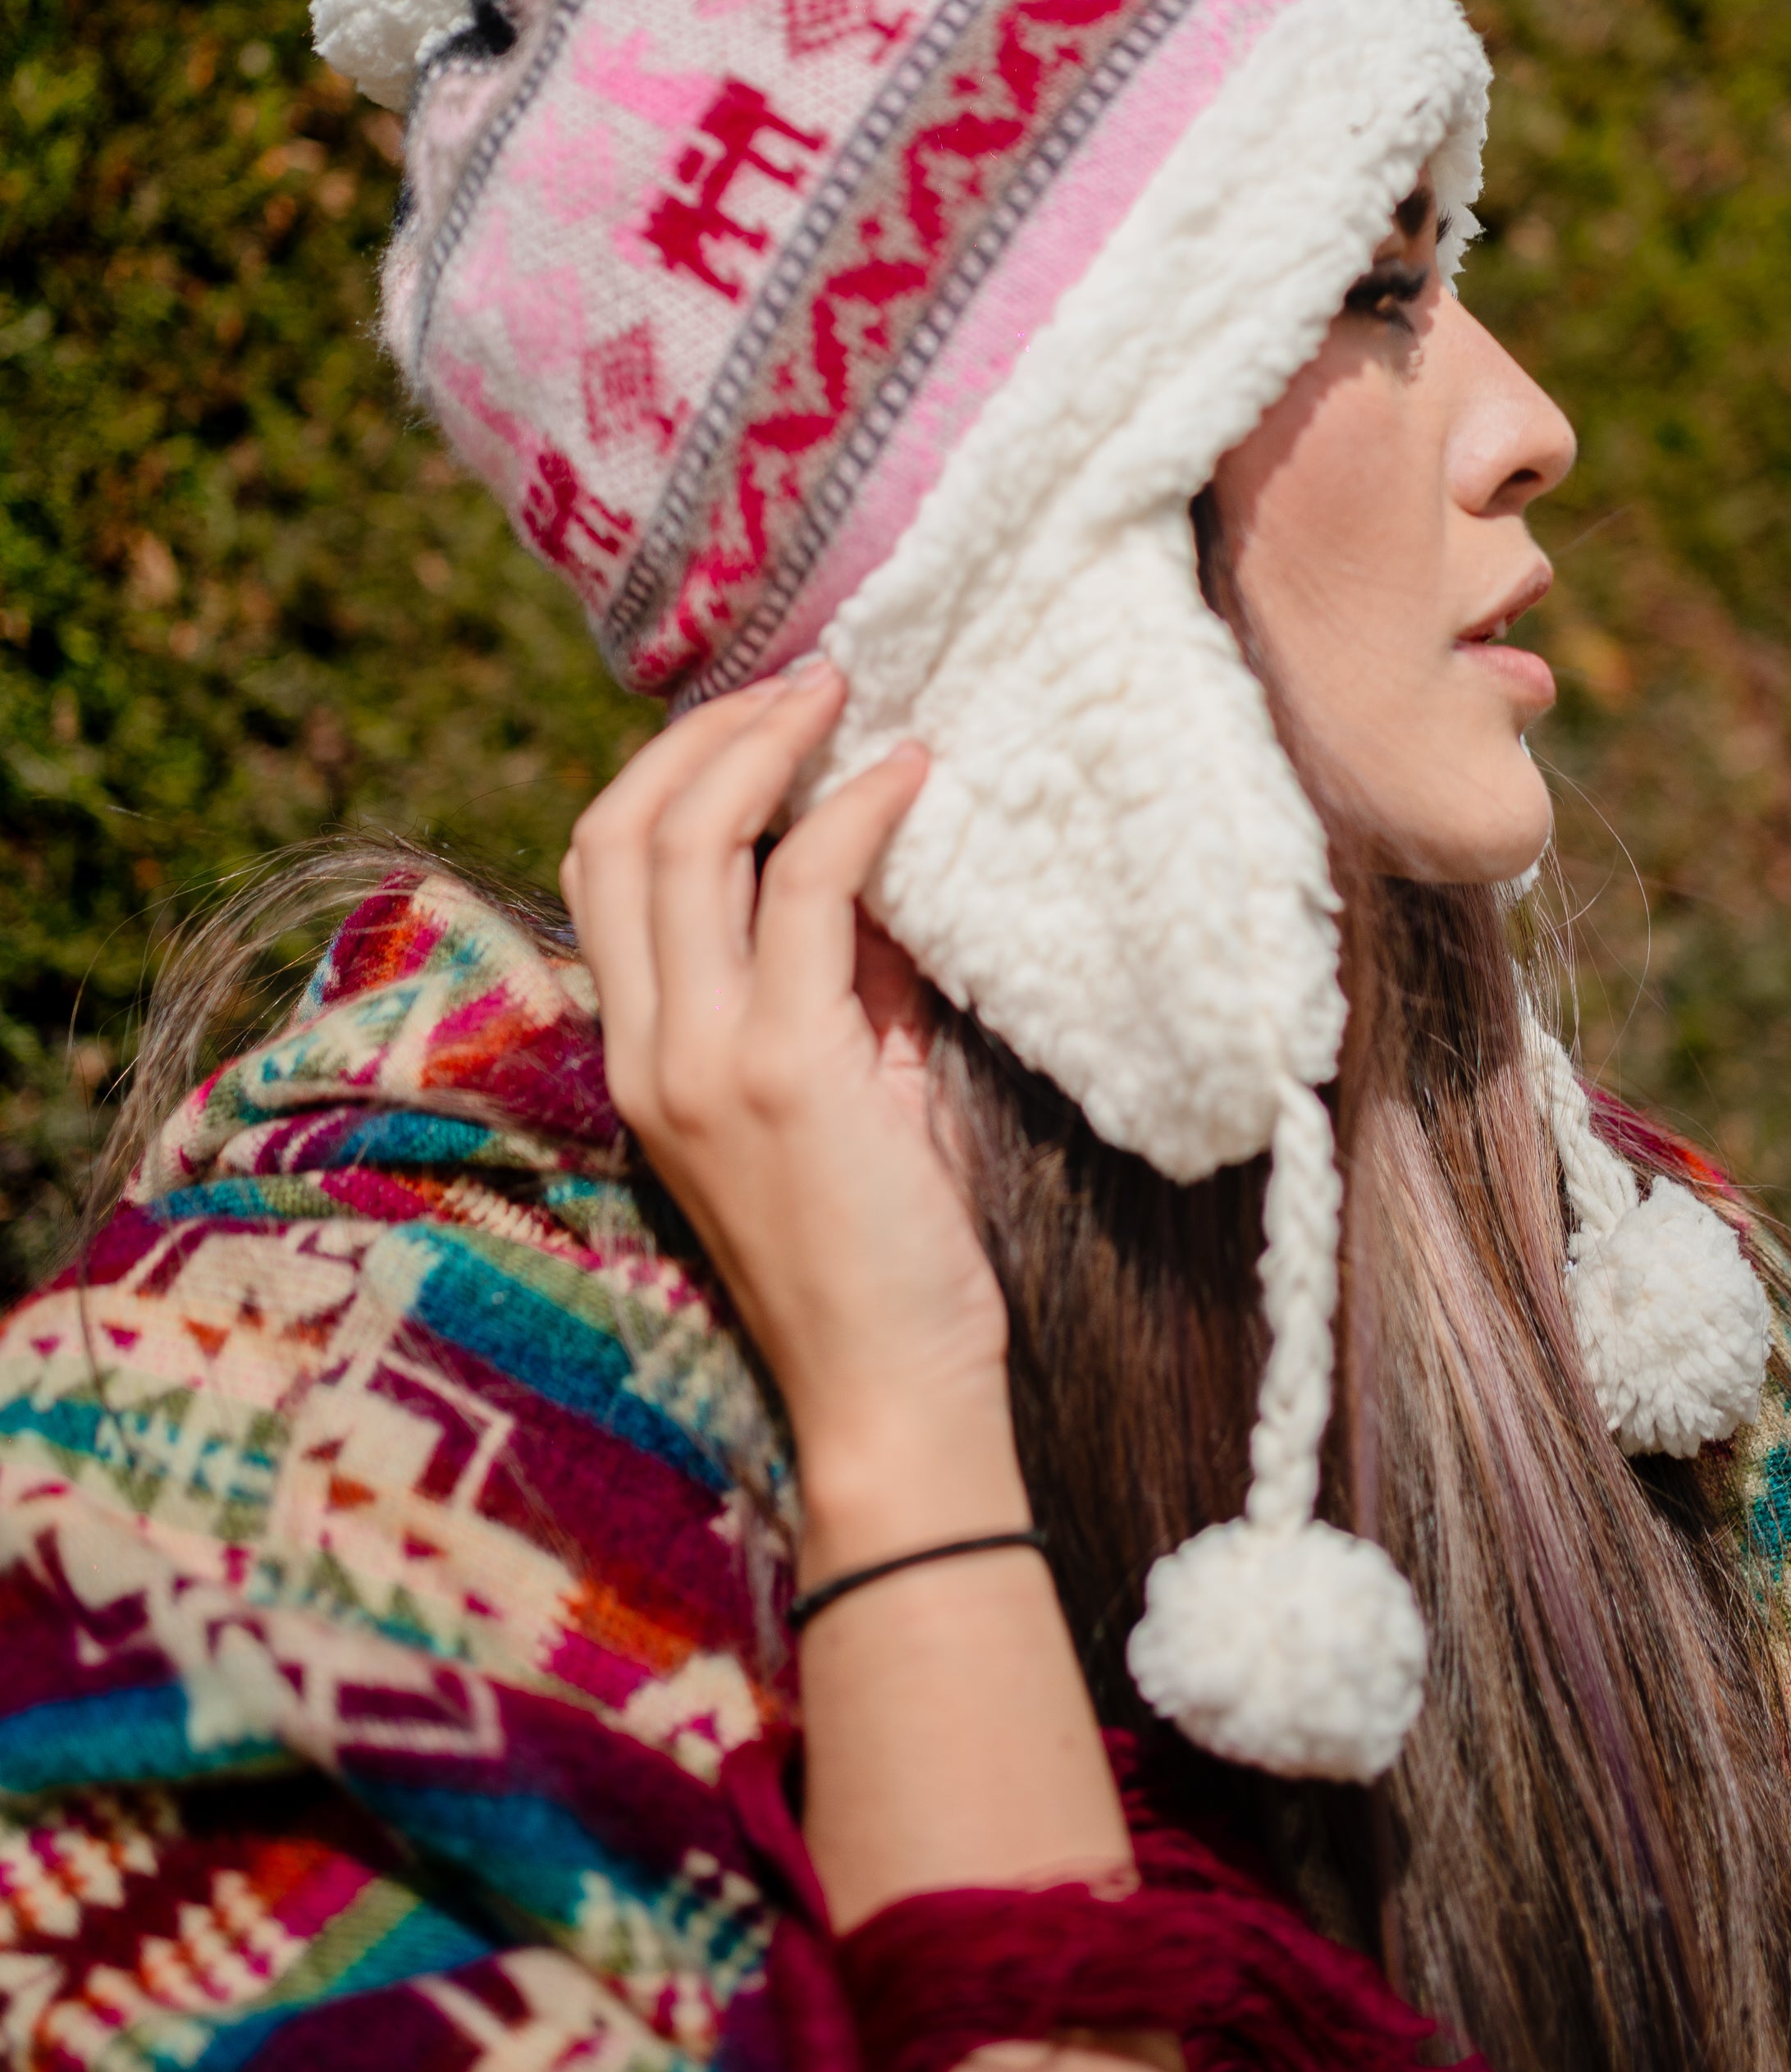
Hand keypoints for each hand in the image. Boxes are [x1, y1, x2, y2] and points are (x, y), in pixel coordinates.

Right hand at [560, 665, 1013, 1523]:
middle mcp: (648, 1050)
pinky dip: (856, 810)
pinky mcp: (783, 1070)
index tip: (756, 714)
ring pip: (690, 841)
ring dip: (768, 744)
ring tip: (844, 693)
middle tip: (803, 677)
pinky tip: (909, 774)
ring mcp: (703, 1059)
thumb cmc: (882, 1251)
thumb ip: (839, 978)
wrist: (892, 1394)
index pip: (601, 868)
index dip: (666, 770)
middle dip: (708, 731)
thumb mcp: (848, 1085)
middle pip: (623, 831)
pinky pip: (806, 890)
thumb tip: (867, 855)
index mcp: (639, 1055)